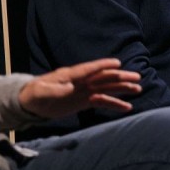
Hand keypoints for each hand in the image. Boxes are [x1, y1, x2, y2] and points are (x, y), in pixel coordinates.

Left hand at [18, 58, 140, 118]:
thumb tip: (68, 88)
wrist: (31, 103)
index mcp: (70, 75)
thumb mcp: (40, 91)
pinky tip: (126, 107)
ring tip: (137, 89)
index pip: (89, 69)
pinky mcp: (84, 102)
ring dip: (121, 89)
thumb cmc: (34, 94)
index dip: (103, 65)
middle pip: (103, 77)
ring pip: (106, 88)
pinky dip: (114, 103)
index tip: (117, 63)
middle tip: (137, 77)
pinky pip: (102, 101)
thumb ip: (53, 89)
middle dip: (120, 77)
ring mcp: (84, 91)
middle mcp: (81, 81)